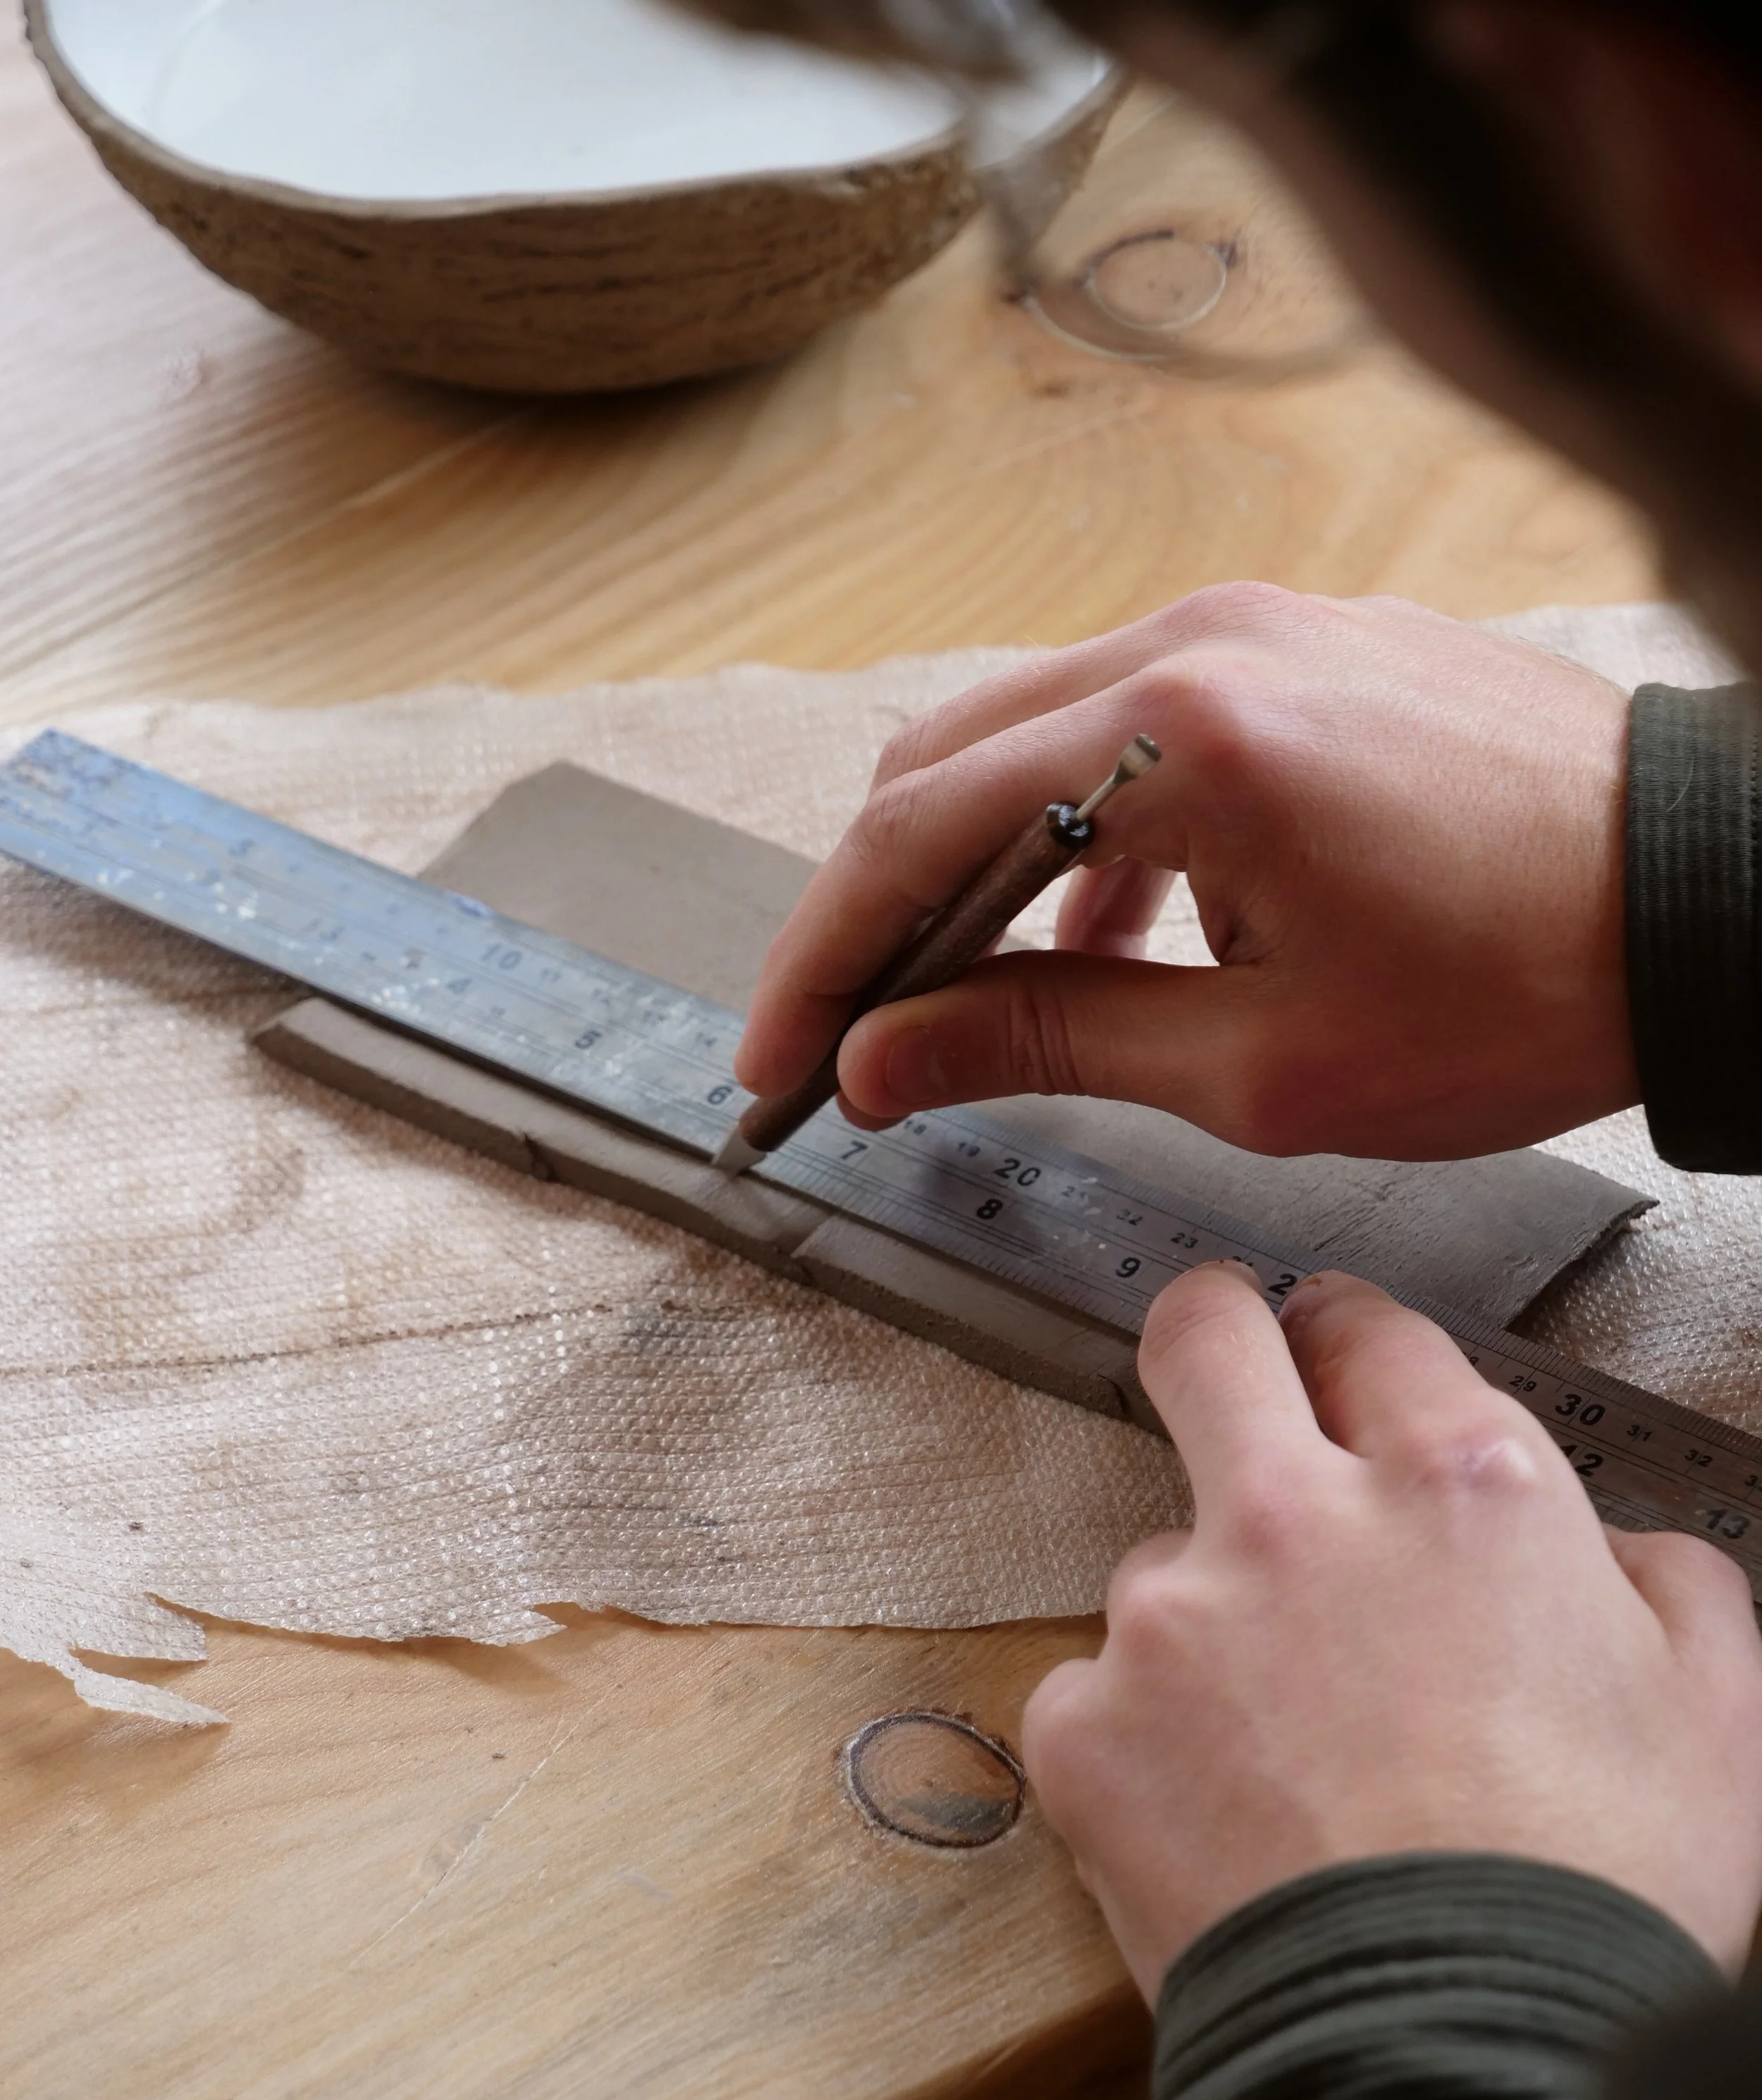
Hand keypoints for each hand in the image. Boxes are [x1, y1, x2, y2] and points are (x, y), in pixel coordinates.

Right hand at [734, 585, 1637, 1157]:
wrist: (1707, 903)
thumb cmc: (1524, 988)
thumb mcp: (1262, 1064)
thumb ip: (1047, 1044)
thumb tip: (887, 1059)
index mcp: (1182, 734)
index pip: (919, 832)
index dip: (825, 957)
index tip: (781, 1057)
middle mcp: (1199, 638)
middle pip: (946, 760)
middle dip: (875, 908)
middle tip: (843, 1033)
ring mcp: (1254, 623)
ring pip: (1030, 733)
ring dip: (976, 868)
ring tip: (968, 1004)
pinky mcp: (1300, 641)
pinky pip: (1131, 721)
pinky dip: (1082, 828)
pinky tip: (1109, 937)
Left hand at [1021, 1263, 1761, 1993]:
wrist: (1459, 2065)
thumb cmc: (1597, 1895)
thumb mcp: (1717, 1710)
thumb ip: (1660, 1581)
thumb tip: (1607, 1549)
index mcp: (1460, 1488)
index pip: (1369, 1333)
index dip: (1351, 1341)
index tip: (1337, 1359)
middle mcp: (1299, 1517)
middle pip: (1205, 1339)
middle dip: (1214, 1332)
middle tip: (1228, 1364)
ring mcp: (1172, 1615)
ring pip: (1160, 1560)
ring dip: (1207, 1616)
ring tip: (1288, 1752)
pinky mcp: (1084, 1723)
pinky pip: (1101, 1693)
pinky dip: (1146, 1741)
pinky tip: (1222, 1821)